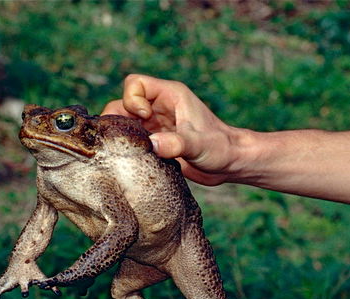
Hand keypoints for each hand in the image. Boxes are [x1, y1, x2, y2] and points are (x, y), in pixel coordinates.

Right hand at [102, 74, 245, 185]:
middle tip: (130, 139)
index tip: (145, 119)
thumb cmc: (220, 148)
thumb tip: (153, 144)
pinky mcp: (155, 142)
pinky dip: (128, 149)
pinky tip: (136, 160)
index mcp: (170, 95)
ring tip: (130, 151)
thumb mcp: (198, 145)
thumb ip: (177, 144)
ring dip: (122, 137)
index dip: (132, 100)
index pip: (135, 84)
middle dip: (119, 121)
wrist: (229, 164)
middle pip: (122, 104)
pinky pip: (132, 140)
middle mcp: (159, 108)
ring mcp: (156, 126)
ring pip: (124, 124)